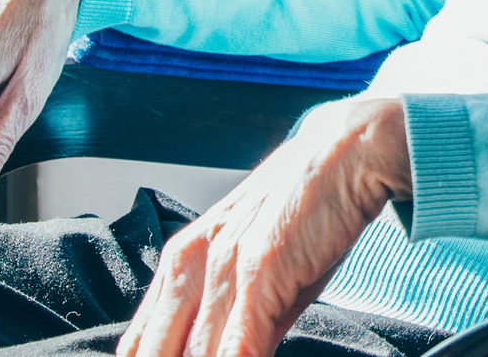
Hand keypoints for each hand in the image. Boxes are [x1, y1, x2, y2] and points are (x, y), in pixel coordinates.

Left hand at [119, 97, 410, 356]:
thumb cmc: (309, 205)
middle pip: (155, 351)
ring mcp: (222, 268)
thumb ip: (241, 317)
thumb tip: (238, 356)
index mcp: (183, 262)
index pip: (140, 341)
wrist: (347, 150)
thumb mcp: (262, 264)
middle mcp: (191, 264)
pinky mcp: (258, 272)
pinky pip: (238, 349)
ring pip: (194, 356)